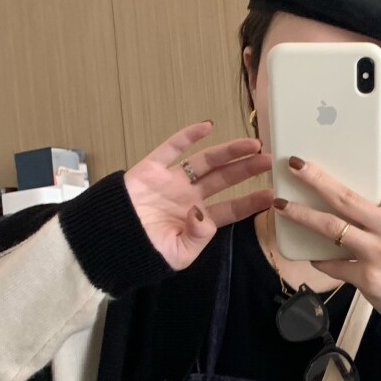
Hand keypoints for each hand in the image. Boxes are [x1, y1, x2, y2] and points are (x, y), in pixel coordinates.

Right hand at [123, 121, 273, 270]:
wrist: (109, 243)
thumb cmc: (144, 254)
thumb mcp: (178, 254)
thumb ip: (198, 236)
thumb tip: (204, 212)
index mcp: (197, 220)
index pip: (229, 209)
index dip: (250, 201)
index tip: (271, 195)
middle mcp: (188, 197)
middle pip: (223, 179)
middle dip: (246, 169)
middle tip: (269, 159)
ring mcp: (171, 181)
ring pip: (205, 161)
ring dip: (228, 152)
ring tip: (252, 144)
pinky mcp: (151, 169)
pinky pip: (171, 148)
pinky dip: (188, 136)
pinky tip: (207, 126)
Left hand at [273, 101, 380, 313]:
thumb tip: (349, 180)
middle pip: (347, 197)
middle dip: (317, 178)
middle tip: (294, 163)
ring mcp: (379, 252)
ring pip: (332, 229)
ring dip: (302, 215)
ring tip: (280, 205)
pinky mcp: (367, 277)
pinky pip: (333, 263)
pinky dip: (319, 256)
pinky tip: (308, 250)